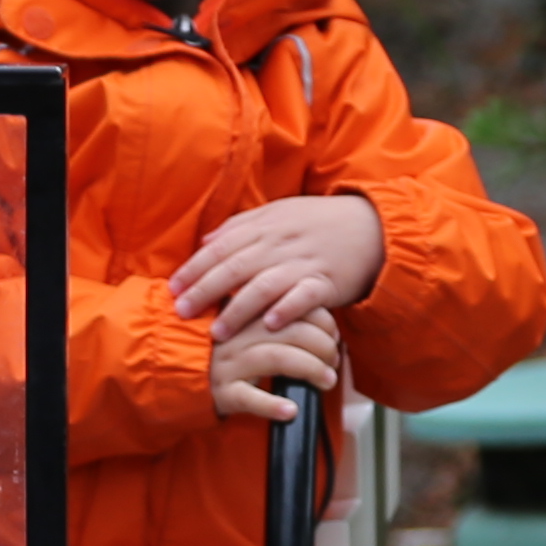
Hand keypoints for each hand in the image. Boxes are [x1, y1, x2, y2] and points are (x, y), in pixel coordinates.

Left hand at [168, 193, 387, 339]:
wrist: (372, 226)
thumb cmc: (319, 223)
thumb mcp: (279, 213)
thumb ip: (241, 226)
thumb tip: (205, 241)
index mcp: (265, 226)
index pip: (221, 247)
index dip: (195, 268)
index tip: (173, 289)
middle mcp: (280, 243)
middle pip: (235, 267)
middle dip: (204, 291)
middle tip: (182, 312)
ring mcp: (304, 262)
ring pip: (264, 285)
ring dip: (238, 309)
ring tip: (218, 332)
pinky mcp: (327, 281)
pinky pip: (305, 296)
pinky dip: (287, 310)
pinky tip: (271, 325)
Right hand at [208, 310, 340, 425]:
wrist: (183, 376)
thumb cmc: (231, 354)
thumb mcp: (251, 329)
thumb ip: (282, 322)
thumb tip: (330, 330)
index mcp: (247, 313)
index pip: (293, 307)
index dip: (323, 322)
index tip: (334, 336)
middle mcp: (236, 333)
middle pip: (291, 331)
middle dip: (323, 347)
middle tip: (334, 363)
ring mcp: (228, 363)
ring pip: (276, 358)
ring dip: (310, 369)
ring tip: (327, 381)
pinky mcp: (222, 392)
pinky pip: (249, 398)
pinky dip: (273, 405)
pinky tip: (291, 411)